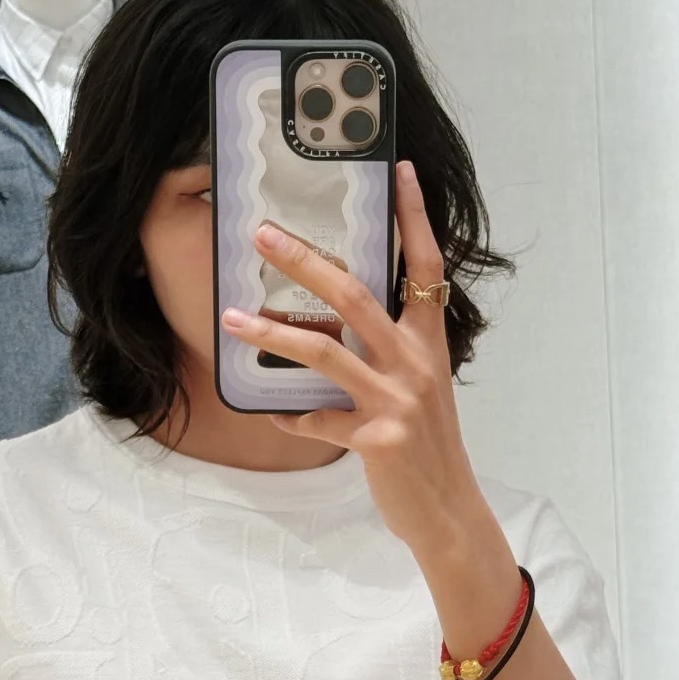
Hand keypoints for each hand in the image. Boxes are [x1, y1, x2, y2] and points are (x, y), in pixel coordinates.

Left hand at [219, 160, 486, 559]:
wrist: (448, 510)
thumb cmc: (426, 446)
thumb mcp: (417, 389)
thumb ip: (386, 354)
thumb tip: (333, 325)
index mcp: (428, 341)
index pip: (425, 265)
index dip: (414, 217)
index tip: (400, 170)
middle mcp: (415, 361)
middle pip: (355, 293)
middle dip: (304, 260)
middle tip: (261, 233)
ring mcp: (397, 399)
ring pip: (324, 350)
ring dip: (271, 333)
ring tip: (230, 318)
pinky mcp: (378, 438)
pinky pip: (318, 420)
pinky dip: (291, 417)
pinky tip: (274, 415)